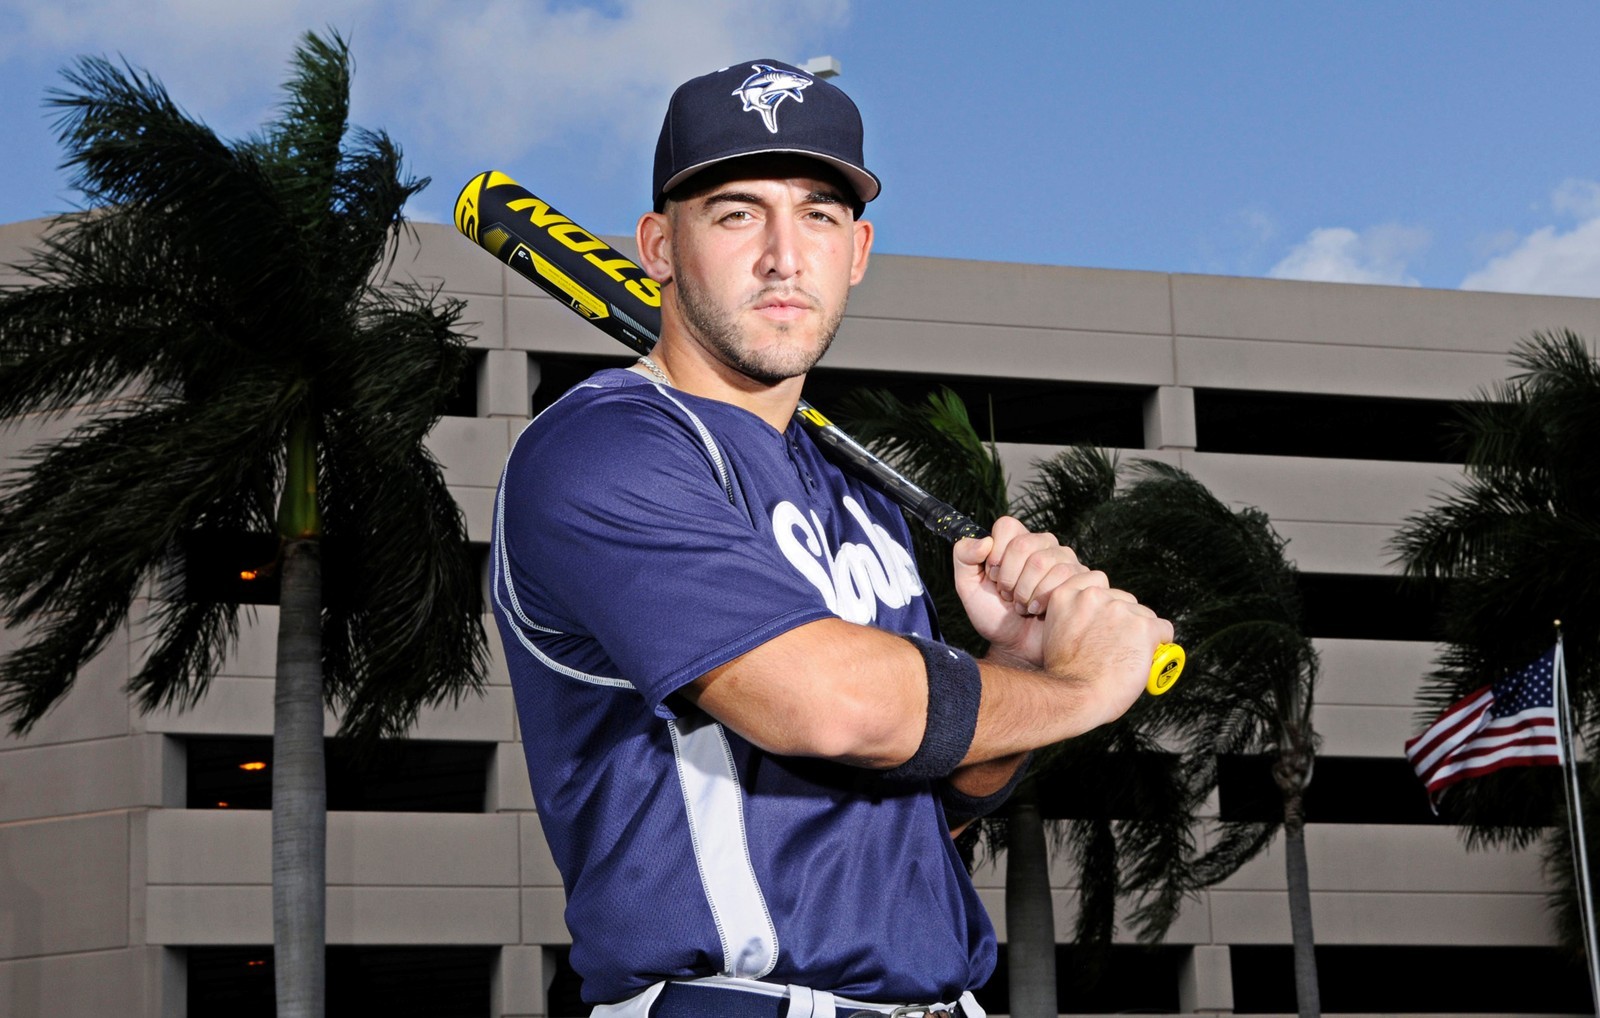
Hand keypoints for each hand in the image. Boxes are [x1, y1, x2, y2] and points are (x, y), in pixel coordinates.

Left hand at [952, 516, 1094, 666]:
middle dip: (1009, 579)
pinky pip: (1068, 577)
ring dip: (1026, 593)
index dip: (995, 555)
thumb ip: (964, 557)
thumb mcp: (968, 588)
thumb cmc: (995, 617)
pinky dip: (1047, 600)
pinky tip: (1042, 611)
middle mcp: (1045, 545)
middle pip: (1024, 544)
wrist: (1018, 649)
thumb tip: (985, 541)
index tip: (992, 578)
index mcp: (1018, 540)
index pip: (1007, 526)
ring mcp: (1068, 561)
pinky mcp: (1085, 579)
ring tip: (1023, 607)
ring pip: (1044, 562)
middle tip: (1008, 597)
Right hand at [1036, 577, 1174, 729]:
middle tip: (1116, 647)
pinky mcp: (1144, 626)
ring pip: (1143, 615)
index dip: (1102, 605)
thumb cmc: (1063, 676)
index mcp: (1067, 596)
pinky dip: (1160, 643)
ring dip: (1140, 633)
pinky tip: (1148, 657)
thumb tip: (1092, 622)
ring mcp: (1120, 610)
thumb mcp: (1053, 635)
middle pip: (1123, 600)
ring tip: (1129, 657)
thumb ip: (1072, 619)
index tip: (1101, 621)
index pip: (1094, 583)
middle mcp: (1093, 597)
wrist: (1073, 697)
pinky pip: (1164, 629)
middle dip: (1123, 621)